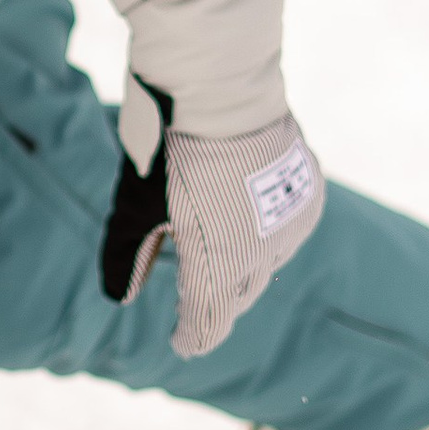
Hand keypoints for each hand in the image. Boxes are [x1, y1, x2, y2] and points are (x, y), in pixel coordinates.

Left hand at [100, 84, 324, 358]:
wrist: (223, 87)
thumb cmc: (169, 149)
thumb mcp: (133, 206)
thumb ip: (126, 256)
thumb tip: (119, 296)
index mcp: (216, 268)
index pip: (206, 324)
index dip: (191, 337)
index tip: (181, 342)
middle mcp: (261, 256)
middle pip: (237, 296)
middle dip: (215, 299)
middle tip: (194, 292)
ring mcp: (291, 225)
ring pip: (267, 262)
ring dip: (244, 262)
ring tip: (219, 243)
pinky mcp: (309, 194)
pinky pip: (288, 229)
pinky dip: (267, 230)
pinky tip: (248, 213)